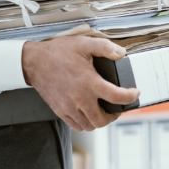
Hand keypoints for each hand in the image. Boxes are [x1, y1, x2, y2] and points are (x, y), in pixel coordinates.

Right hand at [22, 36, 139, 130]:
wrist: (33, 62)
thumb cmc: (58, 52)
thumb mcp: (84, 43)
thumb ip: (105, 48)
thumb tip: (121, 54)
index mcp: (89, 83)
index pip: (117, 97)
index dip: (130, 97)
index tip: (134, 93)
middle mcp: (80, 99)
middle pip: (103, 120)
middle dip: (115, 116)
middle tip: (118, 107)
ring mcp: (69, 107)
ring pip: (90, 126)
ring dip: (100, 121)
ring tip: (104, 111)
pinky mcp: (60, 111)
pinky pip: (77, 125)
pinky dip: (86, 123)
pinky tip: (89, 113)